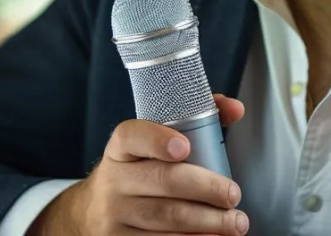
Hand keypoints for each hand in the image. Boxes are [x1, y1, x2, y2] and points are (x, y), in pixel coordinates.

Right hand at [36, 94, 247, 234]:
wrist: (95, 210)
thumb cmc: (139, 171)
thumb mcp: (154, 143)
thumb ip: (197, 118)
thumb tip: (235, 109)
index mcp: (122, 147)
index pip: (133, 136)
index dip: (158, 140)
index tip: (185, 147)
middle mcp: (114, 179)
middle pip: (163, 180)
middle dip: (206, 188)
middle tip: (232, 194)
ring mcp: (114, 213)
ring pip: (166, 217)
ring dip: (207, 221)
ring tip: (234, 222)